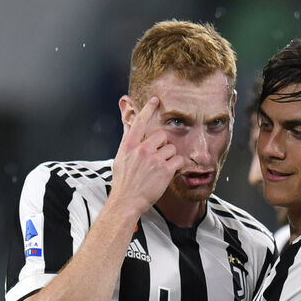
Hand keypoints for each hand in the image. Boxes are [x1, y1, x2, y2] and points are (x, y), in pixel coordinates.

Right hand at [110, 96, 184, 215]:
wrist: (127, 200)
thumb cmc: (124, 181)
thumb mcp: (121, 157)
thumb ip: (127, 139)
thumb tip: (128, 123)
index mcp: (129, 145)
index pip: (139, 122)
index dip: (148, 109)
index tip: (156, 100)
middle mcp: (142, 149)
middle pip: (162, 136)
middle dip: (163, 146)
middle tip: (158, 158)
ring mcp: (154, 159)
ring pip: (172, 148)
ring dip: (170, 158)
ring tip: (161, 169)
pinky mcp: (165, 169)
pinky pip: (179, 160)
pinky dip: (178, 167)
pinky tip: (171, 173)